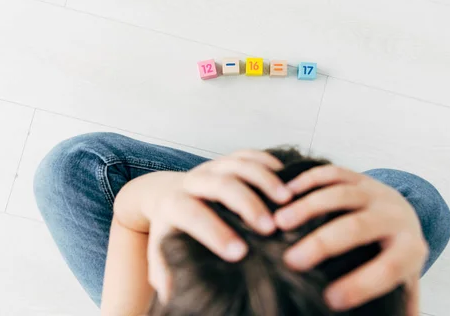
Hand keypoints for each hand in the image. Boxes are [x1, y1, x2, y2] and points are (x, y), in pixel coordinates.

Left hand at [144, 150, 291, 300]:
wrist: (169, 193)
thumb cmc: (172, 228)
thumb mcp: (161, 249)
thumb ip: (164, 270)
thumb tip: (173, 295)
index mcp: (175, 204)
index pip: (192, 214)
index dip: (215, 233)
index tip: (239, 254)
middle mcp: (194, 180)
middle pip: (220, 184)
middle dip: (247, 204)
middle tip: (270, 228)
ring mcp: (214, 166)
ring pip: (239, 164)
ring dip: (265, 180)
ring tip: (288, 200)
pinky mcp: (230, 159)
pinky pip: (251, 154)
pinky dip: (270, 163)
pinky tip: (288, 179)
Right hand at [274, 165, 427, 314]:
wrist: (403, 217)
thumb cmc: (393, 261)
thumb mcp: (402, 286)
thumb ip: (398, 308)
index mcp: (409, 250)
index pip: (388, 268)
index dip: (359, 285)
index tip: (328, 300)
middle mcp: (394, 216)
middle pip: (358, 227)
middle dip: (323, 243)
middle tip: (291, 262)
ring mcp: (375, 192)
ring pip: (341, 194)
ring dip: (307, 208)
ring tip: (279, 224)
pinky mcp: (357, 176)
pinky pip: (332, 173)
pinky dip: (307, 181)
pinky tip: (284, 194)